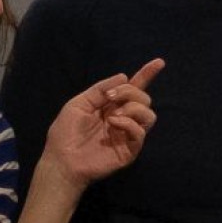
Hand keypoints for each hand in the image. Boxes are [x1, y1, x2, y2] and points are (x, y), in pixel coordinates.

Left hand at [41, 58, 164, 188]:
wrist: (62, 160)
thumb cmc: (65, 133)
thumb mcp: (79, 103)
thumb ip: (100, 89)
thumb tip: (125, 77)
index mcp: (111, 106)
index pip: (133, 88)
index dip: (146, 75)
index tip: (159, 62)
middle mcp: (123, 118)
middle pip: (144, 98)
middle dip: (130, 92)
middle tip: (110, 97)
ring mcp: (127, 134)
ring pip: (149, 114)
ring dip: (133, 107)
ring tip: (113, 115)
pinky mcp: (130, 150)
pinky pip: (141, 132)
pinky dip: (129, 123)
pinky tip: (114, 123)